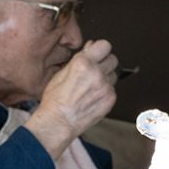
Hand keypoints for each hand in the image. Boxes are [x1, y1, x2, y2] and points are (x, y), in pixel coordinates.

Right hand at [26, 40, 117, 158]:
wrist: (58, 122)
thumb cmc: (55, 101)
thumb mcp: (61, 73)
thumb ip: (79, 58)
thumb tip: (90, 47)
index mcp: (83, 63)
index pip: (105, 45)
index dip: (100, 49)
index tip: (98, 53)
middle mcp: (96, 74)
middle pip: (113, 59)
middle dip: (105, 62)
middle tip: (95, 70)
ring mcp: (105, 87)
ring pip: (114, 75)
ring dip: (106, 77)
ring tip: (91, 86)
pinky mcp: (110, 99)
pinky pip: (113, 89)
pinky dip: (106, 91)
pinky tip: (93, 97)